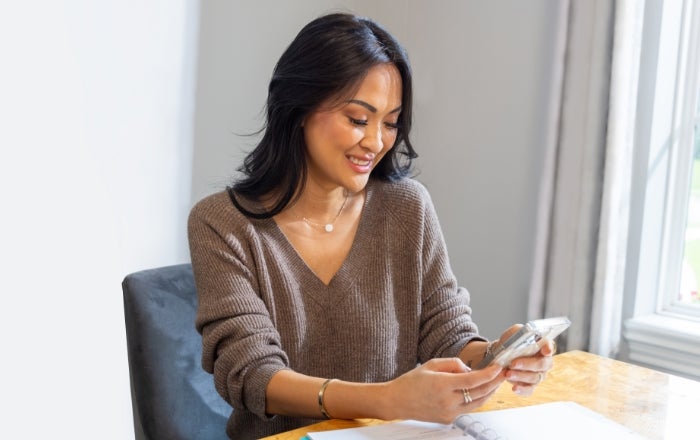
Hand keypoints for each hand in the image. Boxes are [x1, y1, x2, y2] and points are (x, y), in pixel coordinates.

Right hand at [383, 357, 504, 423]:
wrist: (397, 401)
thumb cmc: (411, 382)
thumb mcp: (432, 364)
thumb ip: (453, 364)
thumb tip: (469, 369)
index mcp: (443, 385)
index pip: (474, 380)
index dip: (489, 374)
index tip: (498, 367)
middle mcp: (448, 402)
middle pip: (480, 393)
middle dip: (494, 382)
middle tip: (503, 373)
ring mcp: (449, 413)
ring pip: (478, 403)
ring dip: (489, 392)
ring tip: (495, 381)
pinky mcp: (449, 419)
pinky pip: (468, 408)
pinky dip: (476, 398)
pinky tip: (478, 390)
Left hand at [503, 336, 554, 395]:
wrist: (500, 356)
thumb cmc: (510, 343)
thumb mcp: (513, 333)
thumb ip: (519, 331)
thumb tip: (523, 334)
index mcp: (542, 346)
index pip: (549, 346)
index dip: (548, 348)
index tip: (545, 350)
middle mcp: (544, 361)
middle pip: (542, 364)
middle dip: (527, 364)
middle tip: (513, 363)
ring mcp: (539, 374)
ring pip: (534, 378)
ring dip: (520, 376)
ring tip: (508, 373)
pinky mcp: (530, 385)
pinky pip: (529, 390)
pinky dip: (522, 390)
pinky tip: (514, 388)